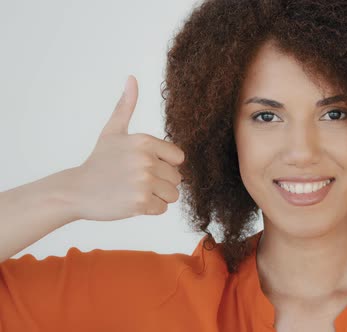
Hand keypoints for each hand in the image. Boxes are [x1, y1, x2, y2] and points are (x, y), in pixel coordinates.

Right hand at [70, 75, 184, 220]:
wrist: (76, 191)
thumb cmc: (99, 161)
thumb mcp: (113, 131)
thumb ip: (126, 106)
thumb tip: (132, 78)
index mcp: (145, 141)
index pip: (179, 158)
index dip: (165, 165)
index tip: (146, 166)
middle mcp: (147, 160)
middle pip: (177, 178)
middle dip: (161, 182)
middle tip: (136, 181)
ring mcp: (144, 182)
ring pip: (173, 194)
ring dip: (158, 196)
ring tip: (136, 191)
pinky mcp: (140, 203)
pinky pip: (162, 209)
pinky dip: (149, 209)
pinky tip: (132, 202)